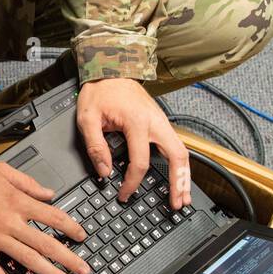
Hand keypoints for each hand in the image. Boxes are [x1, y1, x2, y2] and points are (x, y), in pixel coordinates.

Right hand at [0, 160, 90, 273]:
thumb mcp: (0, 169)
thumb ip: (27, 182)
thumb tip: (48, 193)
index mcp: (16, 201)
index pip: (52, 216)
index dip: (71, 227)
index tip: (82, 236)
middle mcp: (9, 221)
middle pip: (46, 243)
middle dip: (69, 258)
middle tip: (84, 271)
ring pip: (28, 259)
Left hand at [76, 78, 191, 208]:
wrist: (111, 69)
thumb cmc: (100, 91)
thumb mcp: (87, 118)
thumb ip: (95, 146)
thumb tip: (105, 172)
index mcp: (137, 122)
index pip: (140, 162)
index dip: (132, 183)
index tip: (124, 194)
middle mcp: (155, 122)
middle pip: (176, 157)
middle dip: (178, 183)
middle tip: (177, 204)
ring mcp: (162, 122)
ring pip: (182, 152)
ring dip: (184, 176)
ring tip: (184, 197)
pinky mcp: (162, 123)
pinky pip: (177, 146)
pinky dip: (181, 165)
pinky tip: (179, 178)